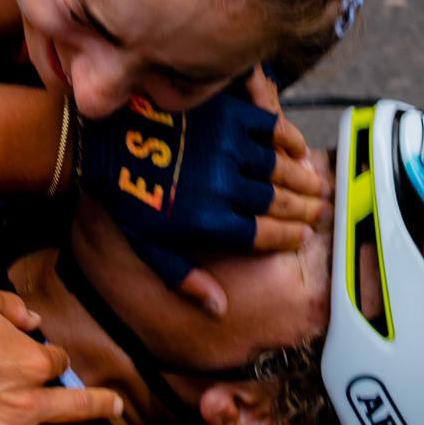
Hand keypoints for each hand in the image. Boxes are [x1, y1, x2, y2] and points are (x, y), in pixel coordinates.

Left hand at [87, 69, 331, 317]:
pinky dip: (288, 138)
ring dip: (302, 177)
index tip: (304, 236)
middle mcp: (226, 186)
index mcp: (211, 221)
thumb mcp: (148, 246)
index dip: (290, 236)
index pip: (265, 234)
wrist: (103, 140)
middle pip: (280, 201)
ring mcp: (228, 148)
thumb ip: (186, 278)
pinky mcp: (226, 115)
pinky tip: (298, 148)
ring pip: (280, 167)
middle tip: (320, 210)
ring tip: (315, 184)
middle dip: (304, 208)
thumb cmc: (125, 195)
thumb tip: (218, 309)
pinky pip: (269, 127)